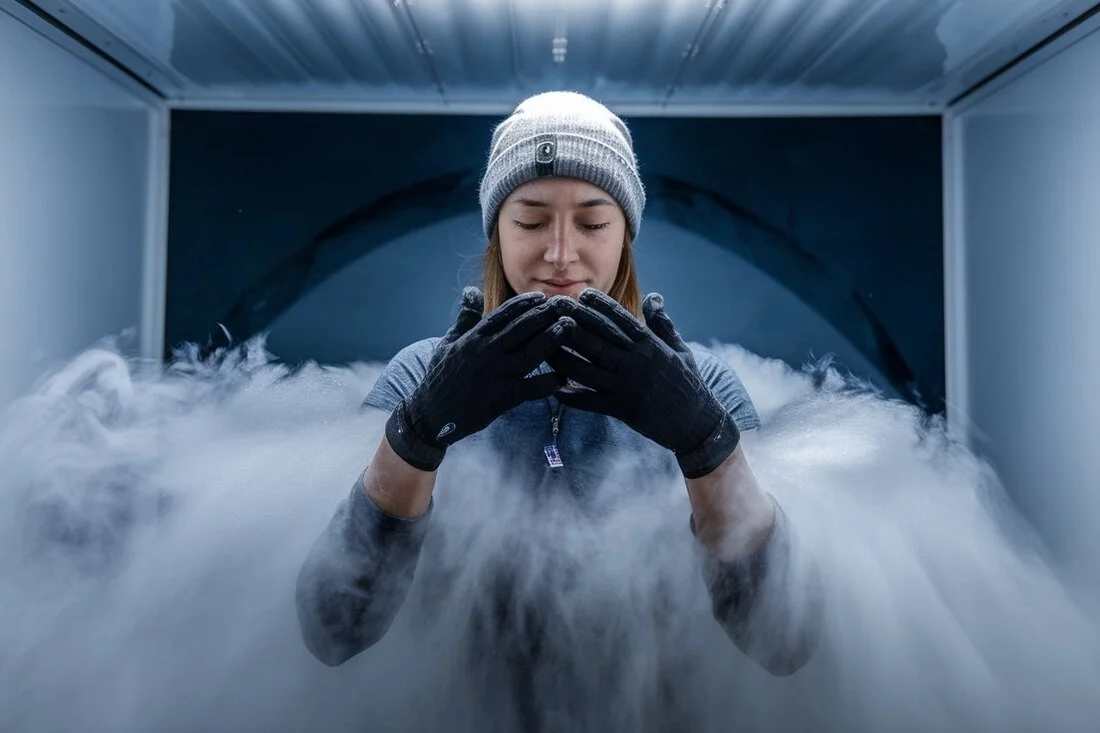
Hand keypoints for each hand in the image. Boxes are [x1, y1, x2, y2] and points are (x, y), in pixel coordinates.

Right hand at [387, 287, 574, 470]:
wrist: (431, 415)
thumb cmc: (440, 377)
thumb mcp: (448, 343)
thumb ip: (465, 317)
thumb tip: (471, 291)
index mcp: (473, 339)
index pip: (502, 315)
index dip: (523, 304)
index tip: (541, 297)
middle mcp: (485, 353)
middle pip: (520, 329)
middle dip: (543, 315)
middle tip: (564, 306)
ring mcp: (495, 376)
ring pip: (529, 354)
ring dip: (551, 340)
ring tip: (569, 328)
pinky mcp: (502, 398)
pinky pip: (531, 389)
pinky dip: (548, 383)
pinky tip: (563, 377)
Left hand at [547, 289, 738, 478]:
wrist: (696, 423)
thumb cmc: (688, 383)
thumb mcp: (679, 349)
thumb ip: (662, 323)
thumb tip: (654, 297)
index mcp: (649, 345)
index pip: (620, 320)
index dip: (599, 306)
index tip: (581, 294)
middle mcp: (635, 362)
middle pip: (597, 338)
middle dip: (573, 322)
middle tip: (552, 308)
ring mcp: (626, 386)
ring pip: (586, 368)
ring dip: (562, 355)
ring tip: (544, 343)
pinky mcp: (620, 408)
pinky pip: (589, 401)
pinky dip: (570, 395)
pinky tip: (552, 388)